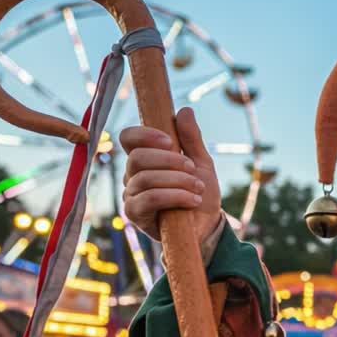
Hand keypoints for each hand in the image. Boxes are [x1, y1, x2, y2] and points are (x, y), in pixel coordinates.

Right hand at [120, 107, 220, 244]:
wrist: (208, 226)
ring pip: (145, 178)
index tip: (170, 140)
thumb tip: (184, 110)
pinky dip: (174, 196)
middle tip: (193, 169)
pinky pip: (148, 199)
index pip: (128, 137)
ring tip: (198, 188)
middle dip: (170, 161)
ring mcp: (131, 194)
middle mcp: (132, 175)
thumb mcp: (201, 162)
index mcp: (145, 158)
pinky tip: (192, 200)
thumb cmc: (200, 193)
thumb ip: (192, 139)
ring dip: (178, 181)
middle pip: (137, 157)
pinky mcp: (135, 215)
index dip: (144, 134)